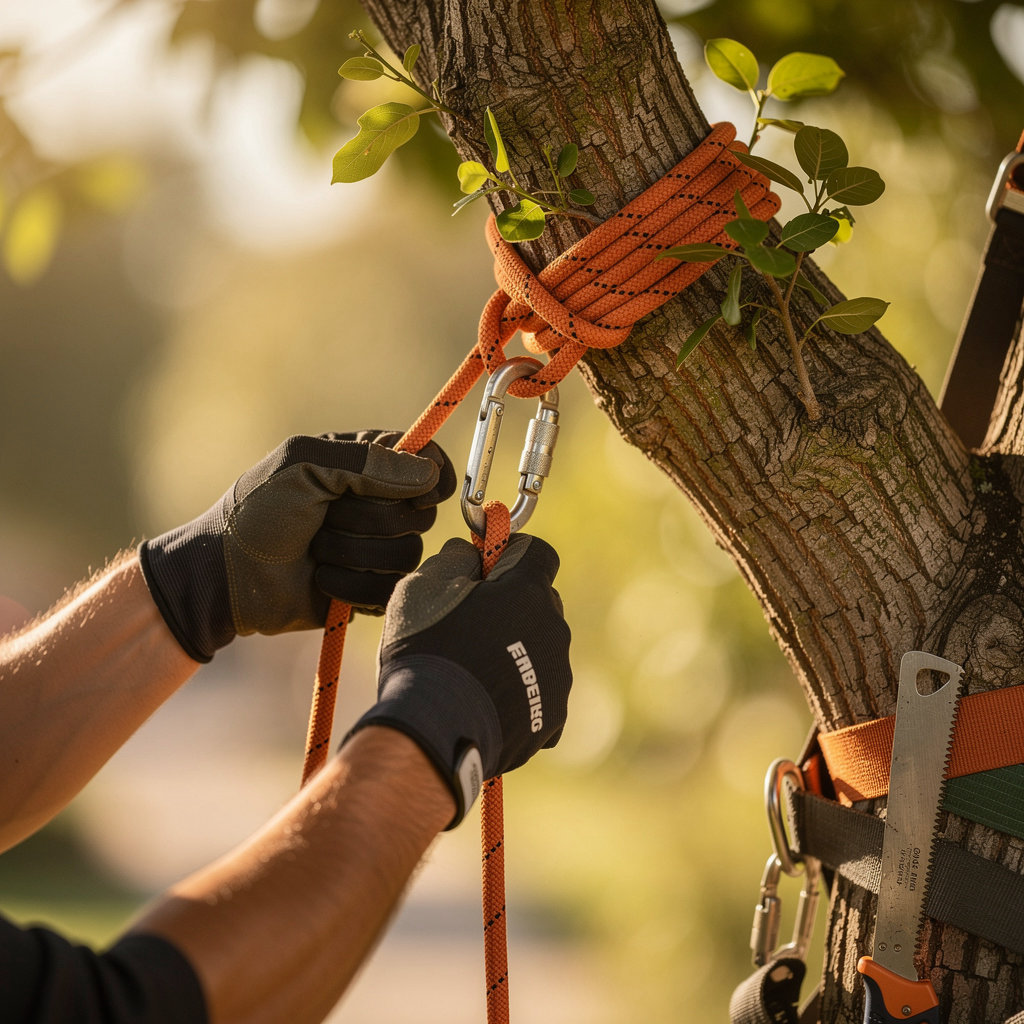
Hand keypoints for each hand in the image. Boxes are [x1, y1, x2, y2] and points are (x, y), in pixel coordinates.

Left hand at [139, 431, 455, 661]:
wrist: (227, 575)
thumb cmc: (257, 512)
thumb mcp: (302, 465)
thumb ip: (366, 462)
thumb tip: (428, 474)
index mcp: (367, 464)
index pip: (428, 464)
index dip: (431, 477)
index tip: (416, 490)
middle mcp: (379, 504)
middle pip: (419, 514)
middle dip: (368, 519)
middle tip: (325, 518)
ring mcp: (377, 549)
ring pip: (407, 554)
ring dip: (353, 554)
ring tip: (315, 551)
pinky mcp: (370, 589)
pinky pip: (390, 591)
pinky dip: (350, 585)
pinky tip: (320, 579)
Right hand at [348, 533, 571, 826]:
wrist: (436, 729)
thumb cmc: (427, 651)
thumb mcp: (422, 588)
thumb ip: (454, 559)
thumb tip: (469, 552)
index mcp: (528, 591)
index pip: (538, 553)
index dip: (510, 555)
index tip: (483, 570)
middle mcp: (554, 629)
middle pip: (540, 602)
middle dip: (512, 605)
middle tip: (470, 623)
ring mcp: (558, 675)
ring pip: (541, 648)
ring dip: (516, 649)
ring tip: (473, 671)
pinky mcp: (553, 715)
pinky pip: (540, 691)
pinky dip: (519, 691)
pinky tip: (486, 701)